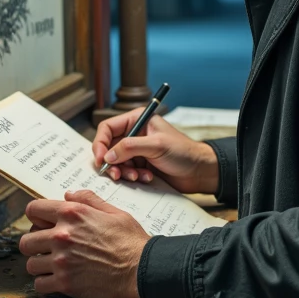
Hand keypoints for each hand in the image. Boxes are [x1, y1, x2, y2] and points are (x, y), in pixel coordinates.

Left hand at [19, 190, 147, 297]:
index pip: (33, 210)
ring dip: (40, 264)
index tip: (43, 224)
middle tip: (47, 248)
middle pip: (26, 240)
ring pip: (31, 263)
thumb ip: (88, 200)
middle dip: (35, 243)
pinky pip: (39, 284)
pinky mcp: (65, 283)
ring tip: (53, 265)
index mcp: (72, 214)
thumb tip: (68, 195)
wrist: (142, 270)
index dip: (36, 216)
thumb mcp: (113, 212)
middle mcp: (62, 235)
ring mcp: (62, 261)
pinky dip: (46, 283)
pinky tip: (57, 279)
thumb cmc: (131, 241)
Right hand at [92, 109, 219, 194]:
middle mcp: (134, 134)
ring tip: (137, 176)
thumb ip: (130, 147)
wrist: (198, 171)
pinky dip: (132, 177)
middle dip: (112, 162)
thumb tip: (107, 155)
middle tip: (116, 174)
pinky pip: (125, 172)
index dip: (100, 143)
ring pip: (116, 162)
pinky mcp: (139, 165)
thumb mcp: (157, 145)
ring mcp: (136, 151)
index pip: (107, 128)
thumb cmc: (183, 152)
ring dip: (124, 172)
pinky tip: (146, 178)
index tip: (100, 159)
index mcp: (137, 120)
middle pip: (108, 147)